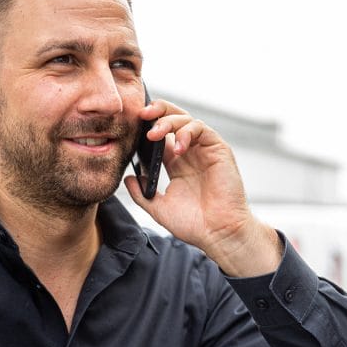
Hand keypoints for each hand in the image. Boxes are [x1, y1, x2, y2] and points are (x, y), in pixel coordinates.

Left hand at [124, 100, 281, 276]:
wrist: (218, 234)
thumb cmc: (194, 224)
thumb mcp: (159, 208)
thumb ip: (142, 194)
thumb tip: (127, 179)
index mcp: (176, 164)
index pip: (161, 135)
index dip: (147, 126)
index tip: (131, 125)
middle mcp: (190, 153)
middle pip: (173, 119)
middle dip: (157, 111)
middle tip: (142, 115)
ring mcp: (204, 150)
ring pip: (186, 120)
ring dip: (169, 121)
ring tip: (155, 134)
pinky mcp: (219, 150)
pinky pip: (202, 129)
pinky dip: (187, 132)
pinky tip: (178, 147)